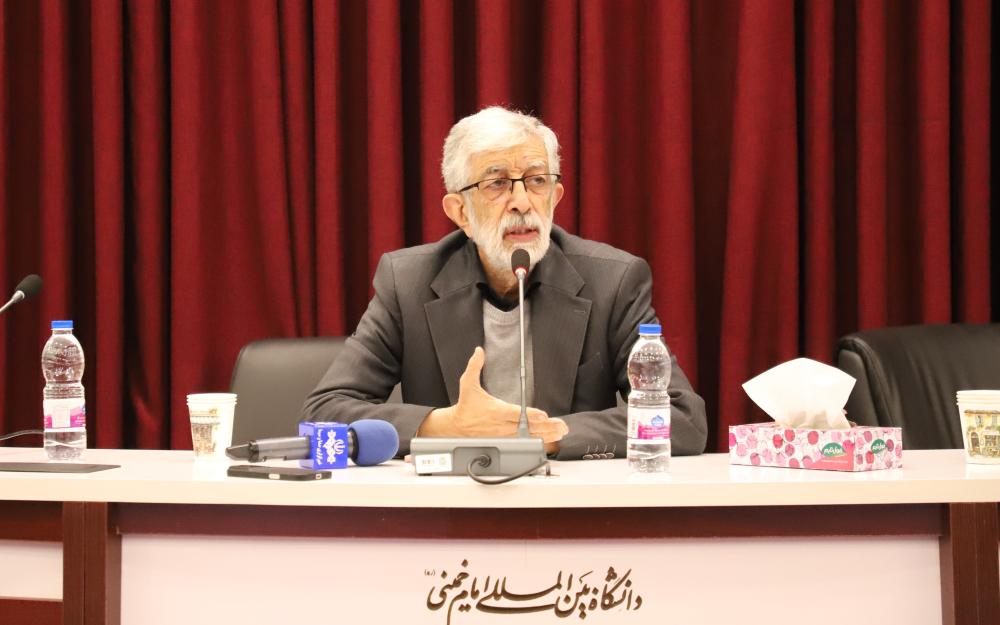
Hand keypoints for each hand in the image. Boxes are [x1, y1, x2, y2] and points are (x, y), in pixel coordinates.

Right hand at [419, 347, 568, 443]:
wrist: (456, 427)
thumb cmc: (466, 406)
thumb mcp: (467, 384)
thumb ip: (475, 366)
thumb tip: (479, 351)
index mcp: (495, 410)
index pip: (515, 413)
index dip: (530, 415)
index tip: (543, 415)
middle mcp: (501, 424)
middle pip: (527, 427)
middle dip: (545, 426)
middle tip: (560, 425)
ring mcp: (504, 434)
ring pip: (528, 436)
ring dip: (546, 434)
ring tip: (560, 431)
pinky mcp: (505, 441)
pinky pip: (524, 443)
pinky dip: (538, 441)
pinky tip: (550, 439)